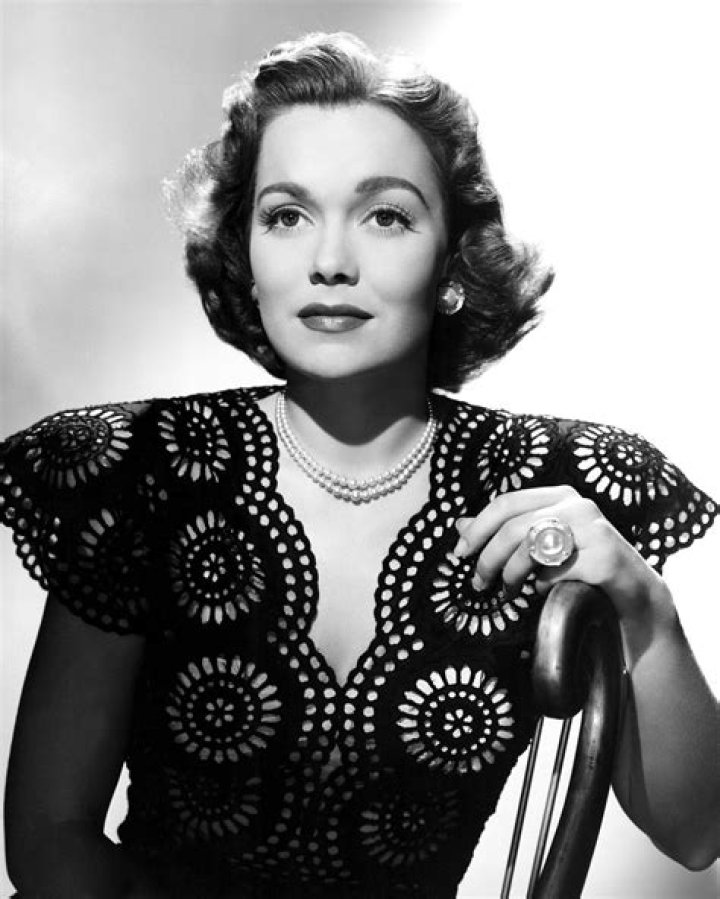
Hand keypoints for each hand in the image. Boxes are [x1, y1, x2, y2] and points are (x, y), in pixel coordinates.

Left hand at [453, 485, 670, 629]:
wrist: (633, 597)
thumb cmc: (580, 568)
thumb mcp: (540, 547)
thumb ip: (504, 534)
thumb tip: (459, 525)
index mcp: (559, 496)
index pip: (506, 503)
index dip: (477, 528)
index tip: (460, 553)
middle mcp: (578, 506)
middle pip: (514, 527)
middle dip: (488, 559)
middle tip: (479, 583)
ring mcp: (594, 530)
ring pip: (531, 548)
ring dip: (511, 576)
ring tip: (508, 592)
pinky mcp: (605, 558)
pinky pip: (556, 573)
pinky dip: (542, 587)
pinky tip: (545, 593)